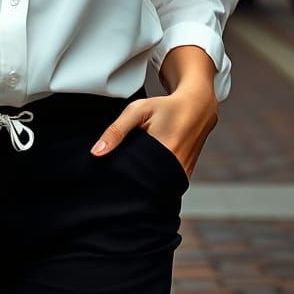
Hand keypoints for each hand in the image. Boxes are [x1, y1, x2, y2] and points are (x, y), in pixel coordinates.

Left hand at [89, 81, 218, 178]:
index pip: (136, 174)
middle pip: (146, 184)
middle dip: (131, 180)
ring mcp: (183, 173)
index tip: (111, 175)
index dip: (122, 176)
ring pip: (157, 186)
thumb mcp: (138, 111)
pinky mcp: (185, 176)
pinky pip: (166, 184)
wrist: (196, 107)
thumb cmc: (166, 107)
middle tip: (121, 170)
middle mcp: (177, 166)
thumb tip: (96, 152)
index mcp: (166, 150)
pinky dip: (155, 179)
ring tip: (134, 168)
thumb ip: (116, 131)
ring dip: (144, 180)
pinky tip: (147, 168)